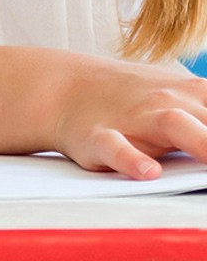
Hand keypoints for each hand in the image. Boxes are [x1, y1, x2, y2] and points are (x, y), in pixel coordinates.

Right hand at [52, 58, 206, 178]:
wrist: (66, 89)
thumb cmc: (135, 101)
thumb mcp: (185, 97)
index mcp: (199, 94)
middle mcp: (174, 104)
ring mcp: (137, 120)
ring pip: (176, 126)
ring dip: (202, 141)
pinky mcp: (101, 138)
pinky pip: (117, 149)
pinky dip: (132, 160)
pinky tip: (148, 171)